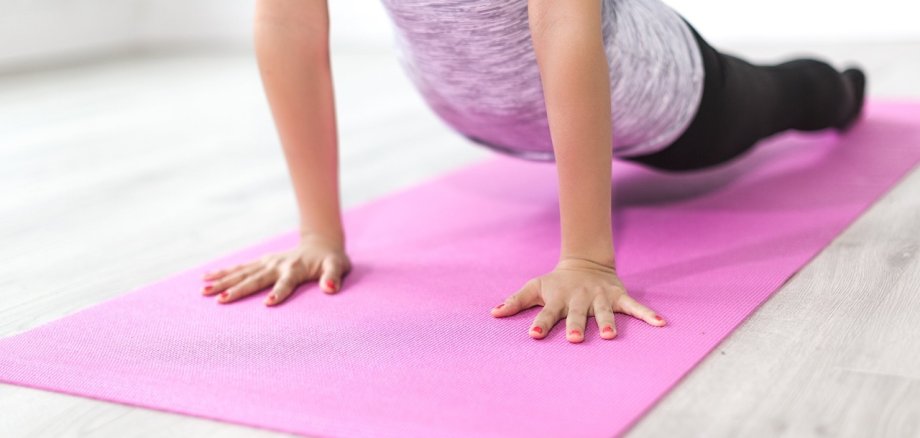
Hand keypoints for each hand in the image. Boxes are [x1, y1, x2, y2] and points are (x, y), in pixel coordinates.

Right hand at [200, 234, 351, 305]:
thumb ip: (334, 277)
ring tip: (204, 291)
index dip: (279, 292)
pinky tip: (206, 278)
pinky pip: (239, 267)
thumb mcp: (338, 267)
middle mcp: (277, 265)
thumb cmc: (331, 260)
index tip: (268, 303)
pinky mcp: (261, 262)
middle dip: (238, 289)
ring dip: (223, 282)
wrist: (321, 243)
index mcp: (296, 269)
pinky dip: (223, 272)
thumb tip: (330, 289)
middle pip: (256, 279)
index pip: (286, 283)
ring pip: (242, 273)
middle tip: (221, 300)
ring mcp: (267, 262)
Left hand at [491, 257, 664, 342]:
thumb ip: (515, 301)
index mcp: (558, 299)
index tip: (533, 335)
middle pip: (577, 314)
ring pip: (604, 312)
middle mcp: (579, 299)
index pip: (547, 312)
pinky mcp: (618, 296)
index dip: (540, 323)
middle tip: (573, 339)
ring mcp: (600, 298)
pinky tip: (660, 324)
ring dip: (608, 323)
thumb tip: (493, 313)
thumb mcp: (534, 287)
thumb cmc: (556, 283)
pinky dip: (648, 315)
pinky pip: (635, 307)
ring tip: (611, 336)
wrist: (585, 263)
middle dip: (576, 326)